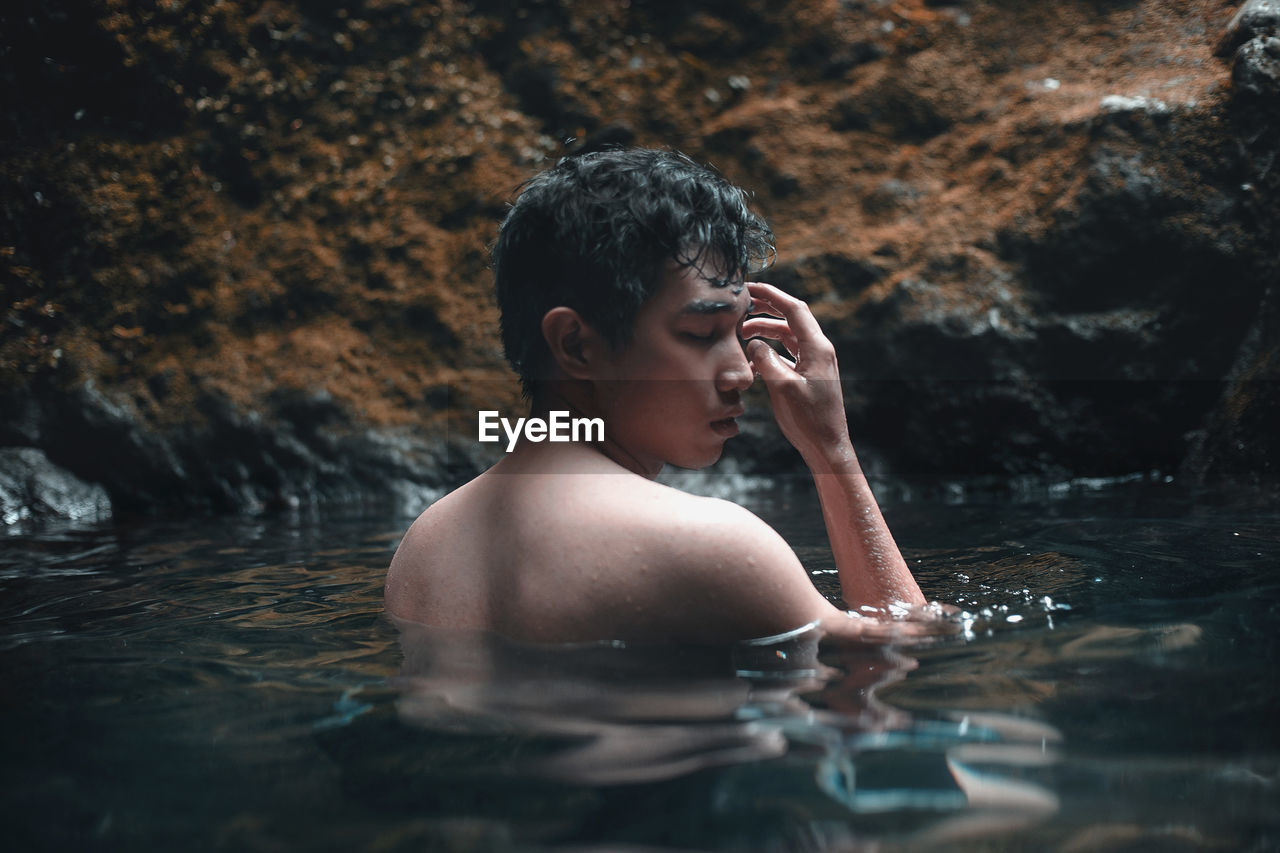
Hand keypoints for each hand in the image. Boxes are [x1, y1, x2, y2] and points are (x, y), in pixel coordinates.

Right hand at [742, 282, 851, 462]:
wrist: (827, 446)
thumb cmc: (808, 419)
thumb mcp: (781, 387)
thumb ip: (765, 359)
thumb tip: (754, 343)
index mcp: (817, 347)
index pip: (793, 309)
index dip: (770, 295)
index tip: (748, 288)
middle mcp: (819, 350)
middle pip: (791, 317)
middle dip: (767, 308)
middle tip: (742, 305)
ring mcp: (815, 362)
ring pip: (788, 335)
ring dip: (766, 330)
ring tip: (741, 333)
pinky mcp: (810, 375)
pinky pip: (788, 352)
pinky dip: (771, 350)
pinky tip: (754, 357)